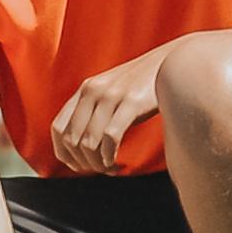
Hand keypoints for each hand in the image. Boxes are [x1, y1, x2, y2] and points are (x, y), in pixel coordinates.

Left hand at [42, 47, 176, 174]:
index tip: (78, 166)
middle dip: (83, 162)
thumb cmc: (144, 86)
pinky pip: (110, 138)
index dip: (63, 153)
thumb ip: (95, 111)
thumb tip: (82, 146)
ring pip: (89, 142)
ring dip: (97, 163)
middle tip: (99, 170)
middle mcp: (93, 91)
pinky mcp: (131, 102)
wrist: (173, 62)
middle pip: (72, 139)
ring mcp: (111, 95)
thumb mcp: (112, 93)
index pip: (58, 127)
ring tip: (109, 168)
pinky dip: (109, 156)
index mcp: (85, 90)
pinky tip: (116, 162)